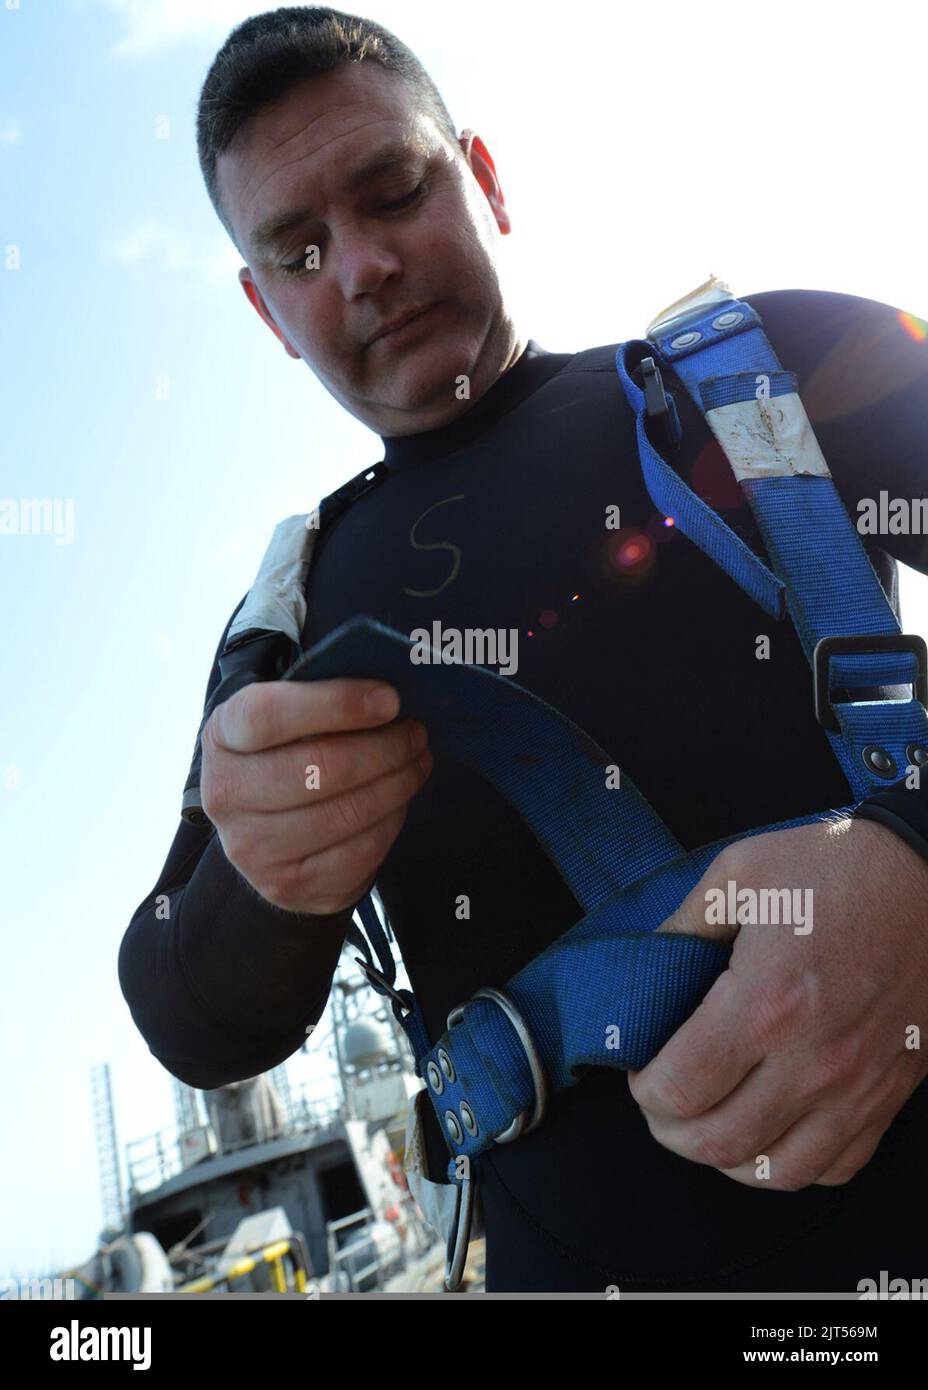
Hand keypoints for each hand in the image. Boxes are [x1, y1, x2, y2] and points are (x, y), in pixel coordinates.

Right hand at [200, 678, 431, 914]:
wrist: (263, 838)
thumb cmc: (284, 758)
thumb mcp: (282, 722)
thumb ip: (318, 700)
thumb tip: (387, 695)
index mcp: (221, 736)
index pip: (269, 714)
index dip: (336, 703)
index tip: (389, 699)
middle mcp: (226, 794)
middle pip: (320, 767)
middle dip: (385, 747)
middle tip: (416, 733)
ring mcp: (254, 848)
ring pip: (348, 811)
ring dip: (398, 781)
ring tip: (417, 760)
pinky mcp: (290, 885)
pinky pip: (362, 849)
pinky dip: (392, 820)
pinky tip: (399, 800)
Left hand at [628, 817, 927, 1188]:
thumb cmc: (834, 868)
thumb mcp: (739, 874)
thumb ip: (682, 924)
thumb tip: (642, 965)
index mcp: (767, 1002)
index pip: (681, 1089)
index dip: (646, 1089)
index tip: (641, 1069)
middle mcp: (813, 1059)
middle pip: (720, 1143)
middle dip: (672, 1132)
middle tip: (662, 1103)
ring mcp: (857, 1086)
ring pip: (776, 1172)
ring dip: (728, 1158)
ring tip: (707, 1123)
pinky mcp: (890, 1094)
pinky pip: (835, 1165)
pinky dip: (791, 1163)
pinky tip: (770, 1130)